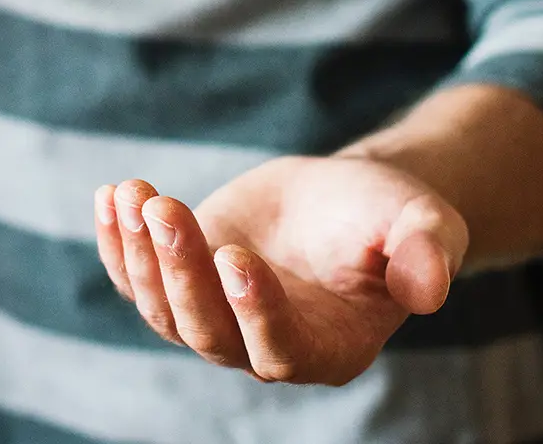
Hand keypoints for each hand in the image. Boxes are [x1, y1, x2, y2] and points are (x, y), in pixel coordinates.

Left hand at [94, 155, 466, 385]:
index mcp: (328, 348)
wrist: (347, 198)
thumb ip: (428, 253)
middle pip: (207, 331)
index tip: (234, 255)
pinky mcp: (182, 283)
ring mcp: (216, 319)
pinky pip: (136, 279)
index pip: (279, 349)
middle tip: (165, 208)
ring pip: (164, 308)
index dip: (253, 310)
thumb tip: (431, 289)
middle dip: (181, 271)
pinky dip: (117, 243)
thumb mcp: (424, 224)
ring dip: (141, 254)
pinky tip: (111, 196)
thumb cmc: (391, 216)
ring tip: (133, 194)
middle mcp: (264, 347)